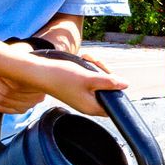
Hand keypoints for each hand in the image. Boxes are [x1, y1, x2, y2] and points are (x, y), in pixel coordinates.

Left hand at [0, 43, 46, 113]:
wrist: (36, 70)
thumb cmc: (26, 60)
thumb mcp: (23, 56)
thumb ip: (14, 58)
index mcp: (39, 82)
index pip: (15, 85)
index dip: (0, 77)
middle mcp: (36, 97)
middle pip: (7, 93)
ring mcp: (29, 105)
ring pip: (3, 101)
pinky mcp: (20, 110)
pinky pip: (2, 108)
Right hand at [0, 46, 125, 116]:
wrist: (39, 72)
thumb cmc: (61, 77)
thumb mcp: (88, 78)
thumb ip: (108, 82)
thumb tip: (125, 85)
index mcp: (92, 107)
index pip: (114, 103)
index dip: (115, 88)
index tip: (109, 75)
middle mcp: (88, 104)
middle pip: (107, 89)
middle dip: (104, 72)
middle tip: (95, 62)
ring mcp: (82, 96)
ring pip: (98, 81)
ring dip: (95, 67)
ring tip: (86, 58)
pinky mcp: (76, 89)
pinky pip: (89, 79)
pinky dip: (87, 68)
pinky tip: (82, 59)